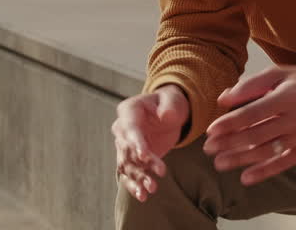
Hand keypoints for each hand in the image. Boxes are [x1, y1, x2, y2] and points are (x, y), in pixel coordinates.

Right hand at [113, 85, 189, 202]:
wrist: (169, 111)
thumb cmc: (170, 102)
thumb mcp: (173, 99)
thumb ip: (170, 106)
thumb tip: (165, 116)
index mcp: (128, 111)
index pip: (130, 130)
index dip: (137, 143)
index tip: (144, 156)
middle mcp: (121, 129)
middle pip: (128, 150)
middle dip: (141, 166)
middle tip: (157, 178)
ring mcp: (125, 145)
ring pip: (128, 165)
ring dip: (138, 178)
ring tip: (151, 189)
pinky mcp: (132, 158)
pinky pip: (129, 173)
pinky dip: (134, 185)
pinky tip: (142, 195)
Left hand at [203, 65, 295, 185]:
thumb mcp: (280, 73)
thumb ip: (250, 85)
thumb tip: (222, 99)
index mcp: (289, 96)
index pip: (255, 112)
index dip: (231, 123)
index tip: (211, 131)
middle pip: (258, 134)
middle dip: (230, 143)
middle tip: (209, 149)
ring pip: (268, 150)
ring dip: (241, 159)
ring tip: (220, 163)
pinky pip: (284, 163)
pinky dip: (265, 172)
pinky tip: (246, 177)